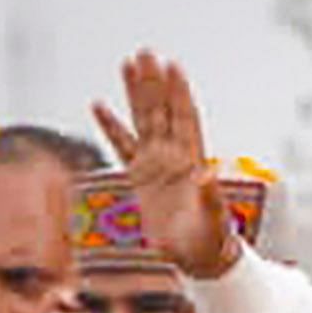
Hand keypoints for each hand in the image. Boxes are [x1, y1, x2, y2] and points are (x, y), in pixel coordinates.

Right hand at [93, 53, 241, 278]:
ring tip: (127, 63)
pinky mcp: (140, 177)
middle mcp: (173, 157)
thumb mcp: (213, 222)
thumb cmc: (211, 242)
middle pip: (161, 111)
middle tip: (145, 52)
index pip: (184, 119)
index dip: (178, 93)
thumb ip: (210, 199)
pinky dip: (110, 126)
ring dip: (136, 92)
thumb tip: (207, 176)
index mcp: (192, 162)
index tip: (172, 66)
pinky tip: (98, 104)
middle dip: (153, 82)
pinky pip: (122, 145)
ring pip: (143, 120)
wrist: (201, 259)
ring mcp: (156, 164)